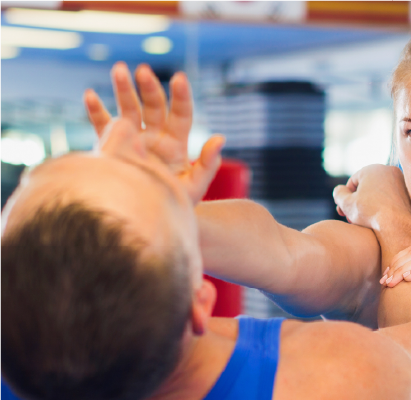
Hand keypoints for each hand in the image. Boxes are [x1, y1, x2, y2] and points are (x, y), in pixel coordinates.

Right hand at [84, 62, 223, 202]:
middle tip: (143, 71)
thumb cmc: (173, 204)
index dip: (181, 96)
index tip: (180, 79)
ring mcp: (133, 139)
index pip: (181, 114)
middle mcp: (155, 136)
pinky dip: (96, 111)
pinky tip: (90, 95)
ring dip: (123, 89)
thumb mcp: (194, 187)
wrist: (146, 219)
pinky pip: (103, 126)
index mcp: (176, 143)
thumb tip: (220, 138)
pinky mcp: (112, 147)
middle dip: (149, 88)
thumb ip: (208, 164)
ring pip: (129, 109)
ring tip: (119, 69)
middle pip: (153, 106)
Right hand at [333, 164, 410, 230]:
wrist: (398, 226)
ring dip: (371, 205)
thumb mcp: (346, 203)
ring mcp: (402, 182)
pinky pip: (393, 200)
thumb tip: (340, 190)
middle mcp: (389, 170)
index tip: (343, 211)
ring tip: (366, 221)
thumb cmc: (370, 213)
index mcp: (372, 168)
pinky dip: (385, 208)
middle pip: (368, 187)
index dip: (346, 197)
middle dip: (358, 202)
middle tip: (352, 218)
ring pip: (380, 193)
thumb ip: (338, 194)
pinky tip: (380, 221)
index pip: (353, 182)